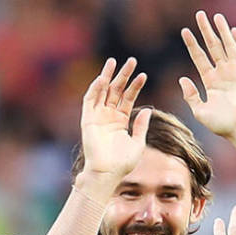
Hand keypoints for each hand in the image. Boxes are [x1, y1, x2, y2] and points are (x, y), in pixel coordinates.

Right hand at [78, 58, 150, 186]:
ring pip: (102, 91)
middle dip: (123, 75)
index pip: (128, 98)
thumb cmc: (122, 163)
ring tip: (114, 62)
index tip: (143, 75)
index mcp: (120, 121)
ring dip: (107, 76)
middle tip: (131, 61)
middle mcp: (108, 116)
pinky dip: (95, 88)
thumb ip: (141, 126)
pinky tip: (103, 78)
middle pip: (116, 91)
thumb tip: (147, 109)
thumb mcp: (138, 143)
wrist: (107, 173)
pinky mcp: (88, 120)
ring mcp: (97, 117)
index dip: (135, 86)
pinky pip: (90, 100)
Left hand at [180, 11, 235, 140]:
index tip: (184, 31)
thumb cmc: (221, 124)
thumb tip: (182, 79)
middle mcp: (222, 73)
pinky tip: (233, 31)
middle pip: (212, 46)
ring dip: (222, 31)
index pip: (199, 57)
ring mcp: (235, 72)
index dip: (192, 44)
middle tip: (199, 15)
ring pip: (227, 46)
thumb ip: (190, 95)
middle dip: (206, 31)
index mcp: (210, 80)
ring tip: (216, 17)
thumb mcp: (199, 111)